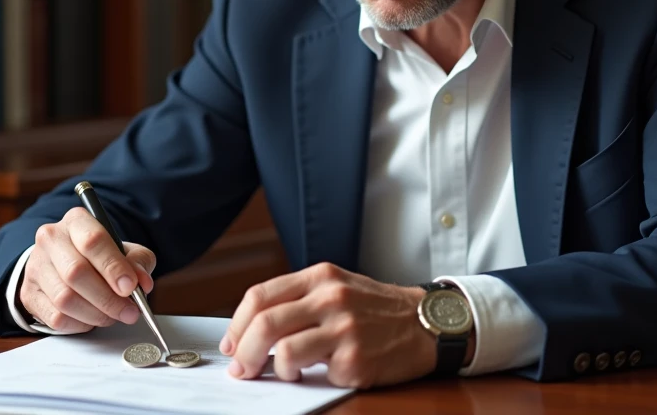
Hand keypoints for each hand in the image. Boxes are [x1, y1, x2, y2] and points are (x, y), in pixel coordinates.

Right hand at [19, 206, 155, 332]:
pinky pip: (56, 318)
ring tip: (113, 316)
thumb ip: (138, 262)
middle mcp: (51, 239)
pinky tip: (91, 319)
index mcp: (76, 221)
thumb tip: (142, 283)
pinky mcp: (28, 294)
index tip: (130, 287)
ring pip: (65, 298)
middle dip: (108, 298)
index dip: (113, 267)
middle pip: (76, 272)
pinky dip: (80, 324)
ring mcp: (36, 266)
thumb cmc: (98, 256)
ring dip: (96, 314)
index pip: (93, 241)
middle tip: (129, 311)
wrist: (64, 262)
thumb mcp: (124, 250)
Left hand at [219, 262, 455, 388]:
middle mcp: (331, 298)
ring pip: (283, 352)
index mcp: (320, 277)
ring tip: (285, 372)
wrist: (425, 324)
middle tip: (241, 369)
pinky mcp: (356, 360)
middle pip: (265, 324)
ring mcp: (344, 329)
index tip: (231, 344)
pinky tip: (325, 372)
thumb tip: (252, 329)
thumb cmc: (376, 309)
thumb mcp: (338, 286)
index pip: (260, 296)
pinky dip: (313, 379)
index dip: (237, 324)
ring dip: (274, 370)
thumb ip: (298, 299)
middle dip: (243, 353)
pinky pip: (317, 374)